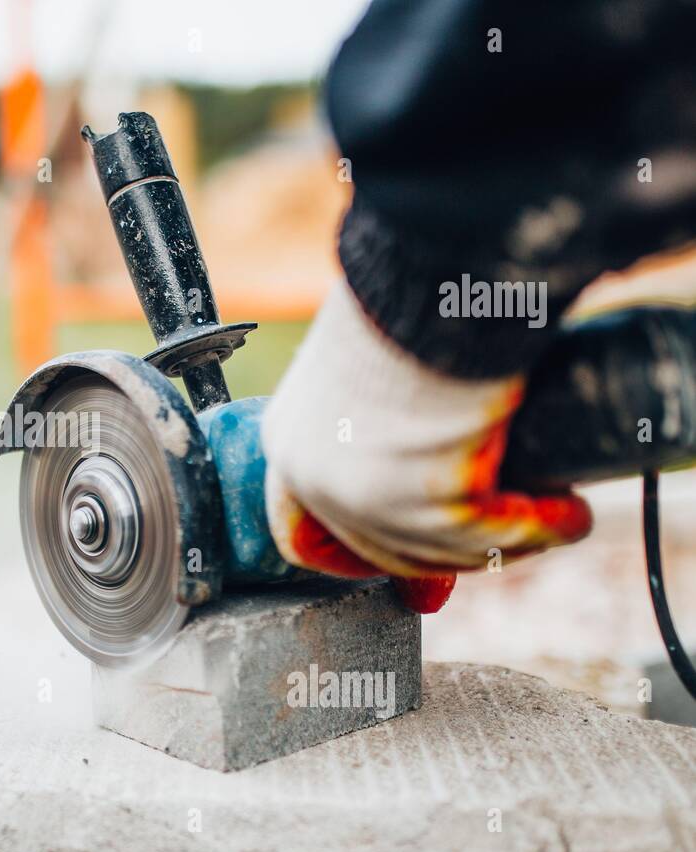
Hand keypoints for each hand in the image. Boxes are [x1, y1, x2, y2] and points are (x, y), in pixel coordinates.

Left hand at [262, 282, 592, 607]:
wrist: (431, 281)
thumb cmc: (404, 304)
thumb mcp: (366, 375)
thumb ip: (372, 424)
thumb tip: (413, 456)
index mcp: (289, 447)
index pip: (305, 534)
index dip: (358, 554)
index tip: (405, 563)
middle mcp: (315, 483)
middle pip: (383, 551)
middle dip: (450, 553)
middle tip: (507, 533)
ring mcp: (366, 500)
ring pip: (443, 551)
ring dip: (508, 541)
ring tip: (556, 512)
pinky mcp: (424, 504)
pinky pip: (494, 535)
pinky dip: (544, 526)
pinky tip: (570, 512)